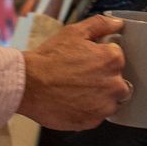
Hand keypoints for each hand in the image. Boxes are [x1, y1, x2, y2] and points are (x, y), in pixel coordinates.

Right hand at [19, 14, 129, 129]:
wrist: (28, 84)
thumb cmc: (49, 58)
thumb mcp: (74, 32)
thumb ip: (100, 24)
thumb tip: (118, 24)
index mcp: (112, 60)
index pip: (117, 58)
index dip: (100, 58)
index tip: (86, 61)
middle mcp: (114, 84)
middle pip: (118, 82)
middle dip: (104, 79)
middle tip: (81, 77)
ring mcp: (104, 106)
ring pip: (110, 101)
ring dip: (99, 97)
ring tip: (76, 91)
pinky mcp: (93, 121)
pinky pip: (97, 115)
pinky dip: (88, 111)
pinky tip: (72, 102)